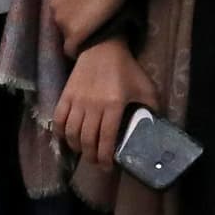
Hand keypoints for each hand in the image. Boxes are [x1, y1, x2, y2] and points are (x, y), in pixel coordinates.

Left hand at [50, 0, 126, 54]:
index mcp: (55, 3)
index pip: (61, 19)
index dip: (73, 22)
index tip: (85, 24)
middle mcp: (56, 14)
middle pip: (63, 30)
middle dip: (75, 31)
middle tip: (91, 33)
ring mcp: (63, 24)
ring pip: (68, 40)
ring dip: (78, 40)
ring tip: (92, 41)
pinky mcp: (74, 34)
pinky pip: (71, 49)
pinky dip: (78, 51)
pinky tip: (87, 51)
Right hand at [56, 38, 153, 160]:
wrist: (102, 47)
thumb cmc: (126, 69)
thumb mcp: (145, 87)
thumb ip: (152, 108)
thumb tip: (156, 127)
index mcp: (113, 105)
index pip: (106, 139)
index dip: (105, 157)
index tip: (107, 167)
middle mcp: (93, 106)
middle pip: (87, 140)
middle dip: (91, 156)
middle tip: (96, 162)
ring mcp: (77, 101)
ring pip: (72, 133)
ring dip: (77, 147)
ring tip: (84, 152)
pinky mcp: (66, 95)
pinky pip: (58, 119)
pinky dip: (60, 133)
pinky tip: (67, 139)